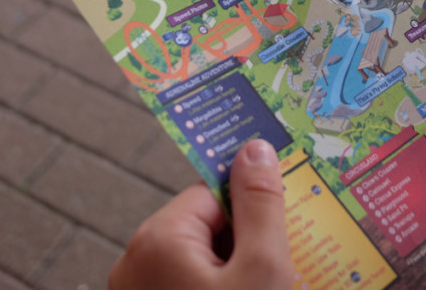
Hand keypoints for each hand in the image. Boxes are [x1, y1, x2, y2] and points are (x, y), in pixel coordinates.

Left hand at [108, 140, 291, 289]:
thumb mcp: (260, 269)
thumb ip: (261, 206)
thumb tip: (256, 150)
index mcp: (157, 238)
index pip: (215, 193)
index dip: (254, 208)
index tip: (289, 219)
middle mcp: (136, 260)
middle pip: (207, 225)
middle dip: (246, 242)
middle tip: (281, 267)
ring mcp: (139, 289)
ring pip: (200, 258)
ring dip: (235, 268)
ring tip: (264, 285)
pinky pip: (189, 282)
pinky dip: (218, 285)